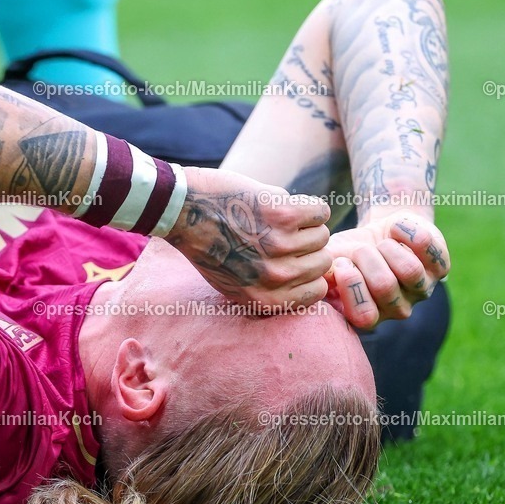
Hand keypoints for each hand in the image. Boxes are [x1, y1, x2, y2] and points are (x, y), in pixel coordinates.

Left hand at [166, 167, 332, 307]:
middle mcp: (273, 278)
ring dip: (305, 224)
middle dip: (307, 247)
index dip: (309, 271)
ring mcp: (280, 246)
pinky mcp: (283, 214)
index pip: (317, 291)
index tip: (296, 258)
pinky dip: (307, 205)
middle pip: (322, 261)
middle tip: (283, 234)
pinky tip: (282, 204)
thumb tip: (314, 282)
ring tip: (276, 220)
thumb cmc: (207, 244)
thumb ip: (268, 289)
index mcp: (262, 299)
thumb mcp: (233, 283)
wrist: (182, 210)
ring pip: (322, 235)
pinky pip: (319, 211)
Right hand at [325, 210, 450, 328]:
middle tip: (360, 249)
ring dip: (387, 247)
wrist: (382, 233)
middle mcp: (398, 310)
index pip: (364, 315)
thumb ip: (321, 273)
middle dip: (365, 257)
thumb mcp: (330, 262)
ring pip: (409, 270)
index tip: (341, 262)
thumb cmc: (349, 252)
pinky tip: (395, 229)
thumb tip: (319, 278)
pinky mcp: (440, 268)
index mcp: (368, 315)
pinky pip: (426, 246)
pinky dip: (405, 230)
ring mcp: (422, 290)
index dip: (350, 284)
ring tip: (380, 243)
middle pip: (384, 285)